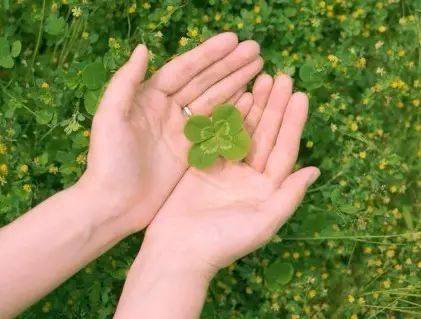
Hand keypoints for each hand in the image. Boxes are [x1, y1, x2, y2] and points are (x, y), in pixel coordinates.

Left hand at [77, 33, 262, 233]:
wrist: (114, 205)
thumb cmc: (108, 161)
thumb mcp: (109, 117)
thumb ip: (125, 82)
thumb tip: (144, 48)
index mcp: (149, 97)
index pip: (184, 69)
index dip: (208, 54)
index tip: (234, 40)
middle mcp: (167, 110)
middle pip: (203, 81)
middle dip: (229, 65)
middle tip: (256, 50)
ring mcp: (181, 130)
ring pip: (212, 100)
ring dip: (234, 83)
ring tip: (258, 68)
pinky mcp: (190, 151)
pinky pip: (215, 127)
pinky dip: (232, 112)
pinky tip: (249, 99)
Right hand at [142, 74, 319, 275]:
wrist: (177, 251)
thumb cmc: (222, 241)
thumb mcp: (263, 222)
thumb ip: (289, 196)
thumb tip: (315, 170)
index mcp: (266, 189)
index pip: (284, 149)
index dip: (293, 123)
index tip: (300, 95)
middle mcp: (249, 176)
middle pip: (266, 135)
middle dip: (274, 107)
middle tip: (282, 77)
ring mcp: (225, 168)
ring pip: (243, 131)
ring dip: (254, 106)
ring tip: (262, 78)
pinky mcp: (203, 164)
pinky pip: (218, 135)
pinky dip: (226, 116)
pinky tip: (235, 95)